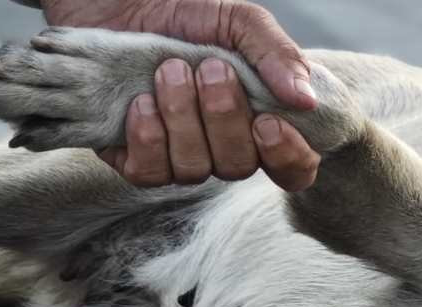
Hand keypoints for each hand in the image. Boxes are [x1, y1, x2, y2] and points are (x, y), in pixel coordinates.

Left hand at [39, 0, 319, 189]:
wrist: (114, 2)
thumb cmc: (182, 12)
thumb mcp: (238, 21)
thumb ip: (277, 55)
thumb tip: (307, 100)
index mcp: (258, 120)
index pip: (293, 169)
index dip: (287, 158)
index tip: (269, 123)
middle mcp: (221, 147)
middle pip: (239, 167)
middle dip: (223, 117)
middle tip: (209, 68)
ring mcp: (177, 157)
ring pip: (194, 170)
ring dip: (183, 117)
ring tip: (168, 71)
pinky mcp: (134, 158)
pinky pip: (150, 174)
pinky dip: (148, 136)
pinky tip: (140, 102)